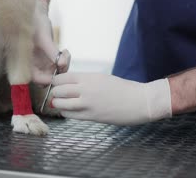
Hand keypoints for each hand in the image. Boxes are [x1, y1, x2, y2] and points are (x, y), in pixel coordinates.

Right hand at [32, 0, 70, 85]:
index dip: (47, 79)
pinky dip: (64, 60)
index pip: (36, 79)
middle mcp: (33, 64)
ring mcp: (41, 61)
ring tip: (65, 52)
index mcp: (26, 61)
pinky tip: (64, 50)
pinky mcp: (47, 57)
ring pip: (54, 72)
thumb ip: (51, 51)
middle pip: (46, 78)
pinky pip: (58, 64)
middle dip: (58, 72)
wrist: (35, 12)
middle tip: (64, 61)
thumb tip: (61, 64)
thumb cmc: (35, 22)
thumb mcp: (43, 37)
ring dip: (63, 65)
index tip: (59, 70)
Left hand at [51, 73, 171, 124]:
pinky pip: (70, 115)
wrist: (140, 102)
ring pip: (60, 104)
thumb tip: (69, 85)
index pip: (61, 78)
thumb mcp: (102, 78)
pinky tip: (70, 111)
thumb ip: (85, 81)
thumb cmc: (123, 89)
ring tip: (62, 104)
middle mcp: (86, 90)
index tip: (57, 84)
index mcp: (89, 78)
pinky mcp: (91, 117)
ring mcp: (88, 104)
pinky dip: (66, 113)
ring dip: (58, 104)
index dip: (56, 82)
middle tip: (57, 95)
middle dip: (55, 93)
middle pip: (58, 91)